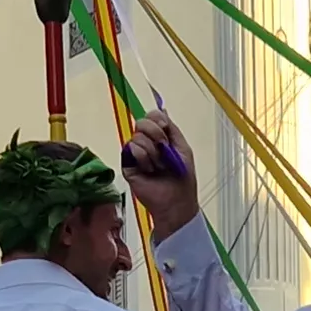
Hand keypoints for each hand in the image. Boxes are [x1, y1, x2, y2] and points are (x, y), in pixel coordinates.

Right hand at [125, 112, 200, 235]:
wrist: (176, 200)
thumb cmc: (182, 178)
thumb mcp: (183, 148)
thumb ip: (172, 129)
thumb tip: (163, 110)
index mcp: (160, 138)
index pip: (151, 117)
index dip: (157, 118)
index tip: (165, 127)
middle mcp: (146, 143)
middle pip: (142, 122)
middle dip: (155, 132)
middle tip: (164, 147)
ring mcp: (136, 154)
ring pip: (138, 136)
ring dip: (153, 151)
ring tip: (159, 166)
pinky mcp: (128, 164)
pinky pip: (131, 148)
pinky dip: (144, 157)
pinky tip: (149, 169)